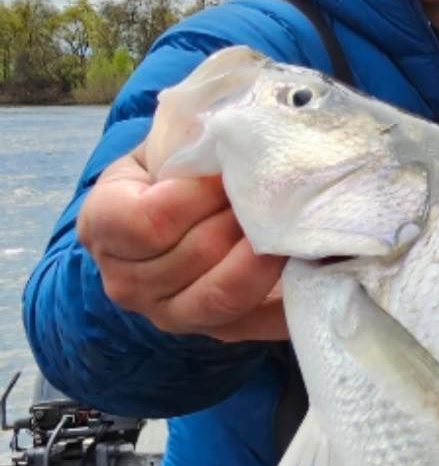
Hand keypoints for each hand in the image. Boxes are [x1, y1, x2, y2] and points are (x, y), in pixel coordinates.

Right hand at [78, 148, 287, 341]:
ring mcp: (171, 316)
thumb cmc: (171, 175)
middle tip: (276, 191)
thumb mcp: (166, 147)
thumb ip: (190, 141)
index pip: (148, 221)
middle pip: (195, 255)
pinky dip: (288, 294)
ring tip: (289, 221)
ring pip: (225, 293)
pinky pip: (259, 321)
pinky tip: (309, 265)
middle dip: (241, 218)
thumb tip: (240, 132)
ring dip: (265, 253)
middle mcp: (127, 283)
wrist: (173, 223)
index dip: (197, 194)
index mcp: (103, 227)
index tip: (232, 169)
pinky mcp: (217, 333)